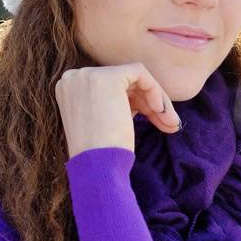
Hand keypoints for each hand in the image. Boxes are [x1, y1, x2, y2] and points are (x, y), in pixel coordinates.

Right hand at [55, 63, 180, 157]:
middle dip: (149, 104)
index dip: (135, 104)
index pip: (109, 89)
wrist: (97, 167)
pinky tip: (160, 111)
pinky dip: (154, 90)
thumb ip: (114, 105)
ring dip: (157, 102)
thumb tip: (146, 99)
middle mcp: (74, 78)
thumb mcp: (103, 123)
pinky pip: (140, 73)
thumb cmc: (102, 155)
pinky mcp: (108, 77)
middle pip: (123, 84)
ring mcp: (88, 75)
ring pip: (134, 79)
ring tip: (172, 124)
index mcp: (69, 90)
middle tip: (170, 124)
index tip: (154, 123)